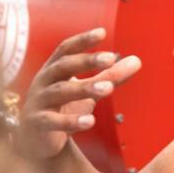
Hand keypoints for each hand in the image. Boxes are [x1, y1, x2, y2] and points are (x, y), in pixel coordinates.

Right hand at [18, 28, 141, 158]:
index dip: (82, 40)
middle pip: (63, 66)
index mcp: (54, 69)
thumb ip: (109, 76)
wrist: (37, 141)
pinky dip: (71, 121)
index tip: (102, 32)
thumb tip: (136, 60)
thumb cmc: (64, 108)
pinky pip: (53, 121)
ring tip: (109, 88)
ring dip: (84, 89)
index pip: (66, 49)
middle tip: (110, 58)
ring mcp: (38, 102)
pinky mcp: (37, 124)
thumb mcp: (89, 91)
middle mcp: (43, 82)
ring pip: (60, 92)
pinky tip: (90, 121)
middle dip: (86, 61)